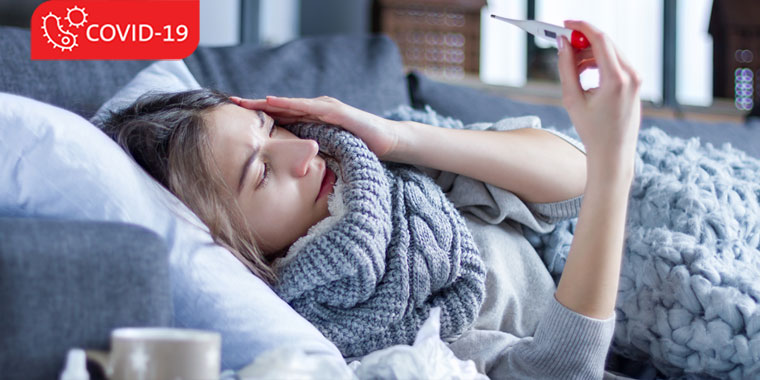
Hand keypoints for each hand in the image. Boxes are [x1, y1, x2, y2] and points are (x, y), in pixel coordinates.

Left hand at [230, 95, 399, 158]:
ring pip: (291, 104)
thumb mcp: (328, 154)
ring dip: (268, 102)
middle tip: (231, 102)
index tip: (234, 117)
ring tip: (246, 102)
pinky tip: (274, 103)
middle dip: (255, 105)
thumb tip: (292, 174)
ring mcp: (327, 109)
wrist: (388, 142)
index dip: (258, 117)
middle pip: (280, 107)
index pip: (281, 118)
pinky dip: (291, 105)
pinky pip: (310, 108)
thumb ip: (311, 157)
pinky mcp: (338, 112)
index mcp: (312, 122)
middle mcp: (316, 111)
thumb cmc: (359, 148)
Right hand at [557, 20, 641, 173]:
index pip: (600, 39)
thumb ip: (566, 68)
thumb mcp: (572, 99)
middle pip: (606, 43)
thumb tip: (563, 45)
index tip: (566, 24)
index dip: (581, 27)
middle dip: (583, 41)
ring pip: (610, 52)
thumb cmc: (592, 131)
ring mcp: (637, 79)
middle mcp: (631, 75)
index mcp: (616, 79)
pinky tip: (585, 75)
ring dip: (590, 54)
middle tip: (564, 45)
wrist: (613, 153)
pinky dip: (599, 63)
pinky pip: (616, 63)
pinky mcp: (636, 83)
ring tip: (573, 70)